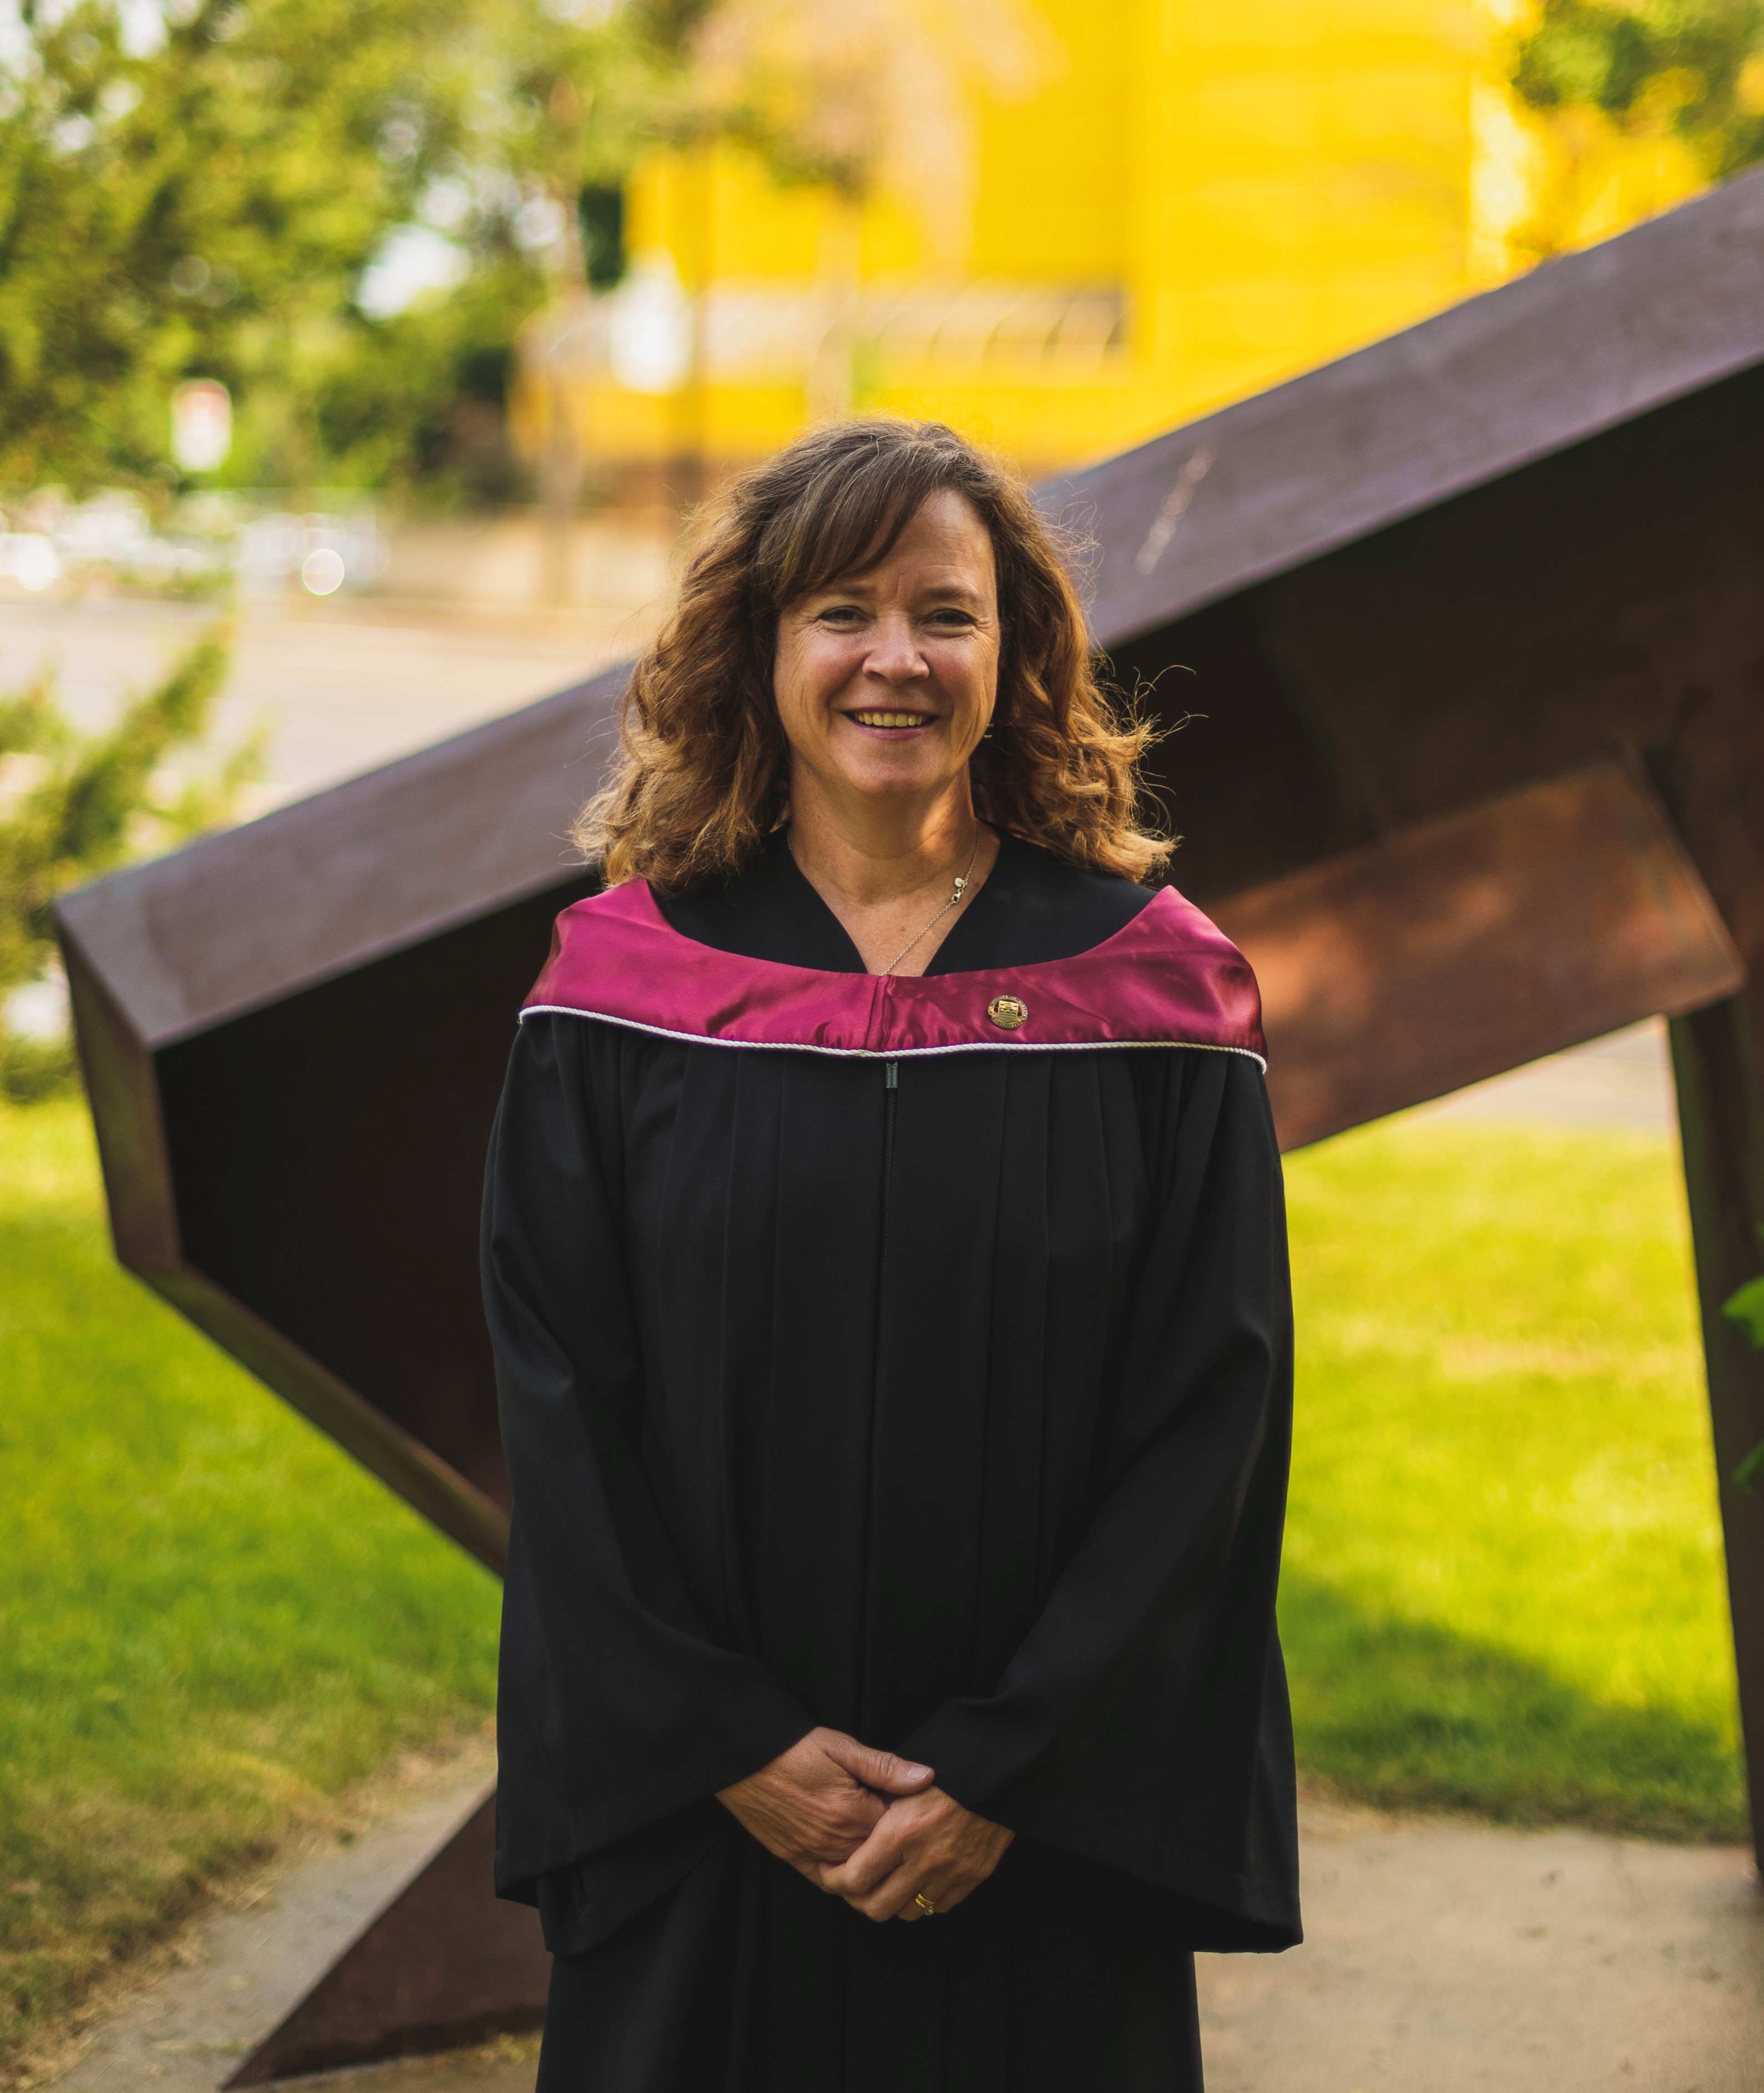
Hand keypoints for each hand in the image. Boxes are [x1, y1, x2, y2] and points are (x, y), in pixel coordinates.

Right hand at [716, 1728, 934, 1884]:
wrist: (744, 1757)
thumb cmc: (794, 1747)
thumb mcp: (842, 1747)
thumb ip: (884, 1767)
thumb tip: (926, 1777)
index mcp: (852, 1812)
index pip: (898, 1832)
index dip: (910, 1822)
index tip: (917, 1811)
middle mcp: (834, 1840)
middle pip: (880, 1858)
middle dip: (895, 1847)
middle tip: (904, 1832)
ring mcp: (812, 1852)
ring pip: (856, 1875)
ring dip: (871, 1864)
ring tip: (883, 1849)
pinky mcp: (792, 1857)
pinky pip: (825, 1881)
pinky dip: (842, 1879)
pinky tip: (853, 1866)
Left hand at [817, 1785, 1013, 1921]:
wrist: (998, 1772)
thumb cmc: (946, 1769)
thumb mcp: (902, 1779)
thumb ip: (875, 1807)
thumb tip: (850, 1831)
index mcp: (901, 1833)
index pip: (854, 1879)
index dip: (833, 1880)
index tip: (828, 1870)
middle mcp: (925, 1860)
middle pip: (876, 1907)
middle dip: (857, 1899)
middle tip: (851, 1883)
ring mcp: (951, 1873)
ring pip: (908, 1912)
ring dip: (892, 1901)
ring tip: (884, 1881)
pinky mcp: (973, 1878)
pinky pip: (939, 1906)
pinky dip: (924, 1898)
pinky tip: (917, 1879)